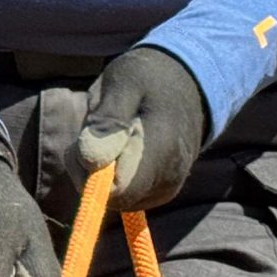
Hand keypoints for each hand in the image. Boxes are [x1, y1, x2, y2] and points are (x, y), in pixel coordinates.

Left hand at [77, 45, 208, 212]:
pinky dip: (108, 174)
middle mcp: (168, 179)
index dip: (88, 172)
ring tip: (108, 132)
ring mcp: (165, 189)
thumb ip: (108, 119)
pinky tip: (117, 146)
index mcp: (161, 151)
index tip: (86, 138)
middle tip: (93, 127)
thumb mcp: (125, 82)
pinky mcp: (160, 192)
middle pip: (109, 199)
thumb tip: (90, 159)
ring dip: (96, 170)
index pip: (115, 191)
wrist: (190, 83)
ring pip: (113, 199)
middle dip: (87, 169)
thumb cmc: (152, 77)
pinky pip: (123, 195)